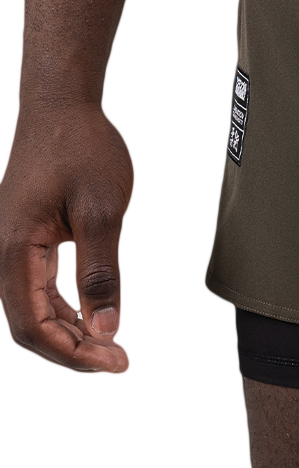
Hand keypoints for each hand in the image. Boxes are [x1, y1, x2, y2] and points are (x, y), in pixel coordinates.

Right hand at [0, 102, 134, 373]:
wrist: (61, 104)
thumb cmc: (81, 147)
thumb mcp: (103, 211)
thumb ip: (102, 273)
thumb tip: (107, 328)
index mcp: (15, 249)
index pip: (32, 325)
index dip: (71, 354)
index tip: (115, 362)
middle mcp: (4, 252)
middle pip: (27, 326)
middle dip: (71, 352)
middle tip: (119, 362)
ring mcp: (13, 245)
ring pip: (32, 309)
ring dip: (69, 333)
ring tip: (112, 345)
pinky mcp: (27, 237)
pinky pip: (38, 286)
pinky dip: (65, 308)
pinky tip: (94, 315)